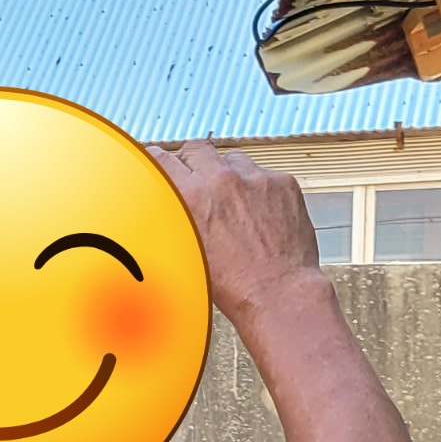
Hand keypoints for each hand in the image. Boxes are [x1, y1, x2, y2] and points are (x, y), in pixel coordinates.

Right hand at [153, 141, 326, 332]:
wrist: (279, 292)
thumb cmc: (233, 285)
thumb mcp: (186, 251)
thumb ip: (174, 218)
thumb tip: (165, 205)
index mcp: (191, 198)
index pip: (162, 159)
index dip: (157, 159)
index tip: (160, 163)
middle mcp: (222, 181)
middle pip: (197, 149)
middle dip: (193, 162)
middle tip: (197, 179)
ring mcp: (256, 178)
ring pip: (232, 159)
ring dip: (227, 173)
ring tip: (232, 201)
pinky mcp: (283, 183)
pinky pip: (262, 173)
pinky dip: (257, 188)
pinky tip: (258, 213)